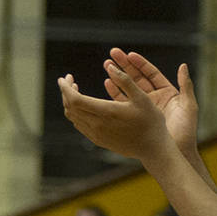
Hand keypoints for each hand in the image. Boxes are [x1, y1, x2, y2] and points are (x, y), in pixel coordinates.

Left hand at [57, 56, 171, 161]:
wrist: (152, 148)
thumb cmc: (150, 121)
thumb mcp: (141, 97)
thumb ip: (125, 80)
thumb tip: (110, 67)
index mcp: (106, 112)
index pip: (75, 99)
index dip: (66, 88)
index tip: (64, 77)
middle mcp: (97, 125)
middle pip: (70, 107)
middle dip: (66, 91)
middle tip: (70, 79)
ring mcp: (96, 134)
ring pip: (73, 117)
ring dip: (70, 102)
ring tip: (75, 89)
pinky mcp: (98, 140)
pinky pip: (80, 125)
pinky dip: (76, 112)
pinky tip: (84, 104)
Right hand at [105, 49, 197, 151]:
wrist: (177, 152)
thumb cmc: (186, 130)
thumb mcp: (188, 106)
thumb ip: (186, 86)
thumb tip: (183, 66)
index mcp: (167, 92)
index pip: (151, 73)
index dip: (140, 63)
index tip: (129, 54)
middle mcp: (154, 98)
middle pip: (137, 77)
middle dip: (125, 65)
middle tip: (113, 54)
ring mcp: (143, 108)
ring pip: (128, 88)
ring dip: (117, 76)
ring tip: (106, 65)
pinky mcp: (135, 118)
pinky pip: (123, 104)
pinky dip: (115, 93)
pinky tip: (107, 83)